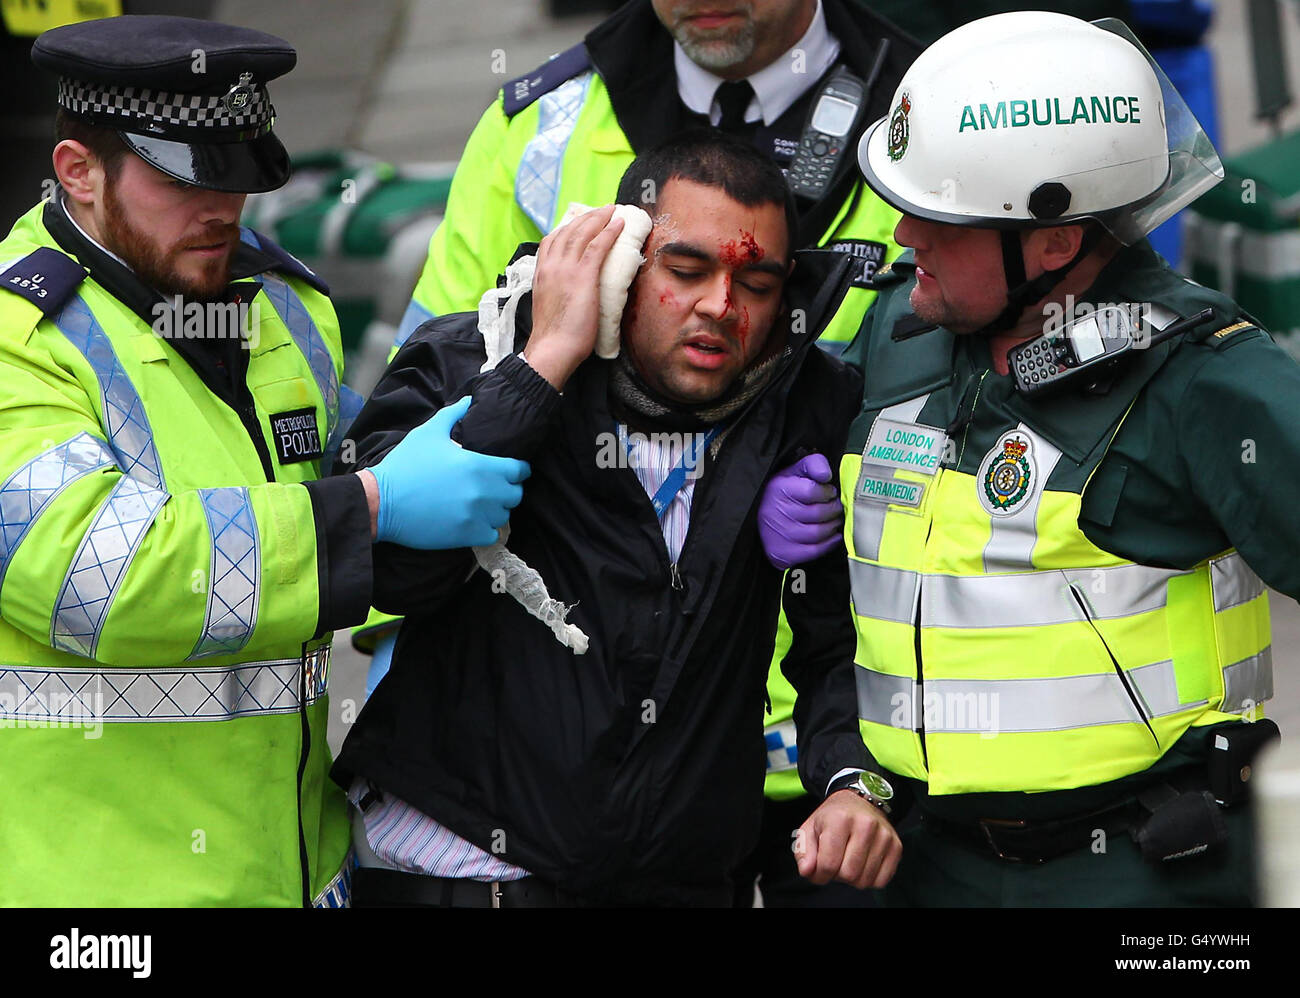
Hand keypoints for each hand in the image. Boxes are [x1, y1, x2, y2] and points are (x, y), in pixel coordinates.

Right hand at [363, 396, 530, 548]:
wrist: (381, 502)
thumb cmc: (405, 465)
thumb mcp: (428, 433)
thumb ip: (453, 415)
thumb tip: (468, 399)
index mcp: (478, 465)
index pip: (519, 470)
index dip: (518, 470)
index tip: (511, 471)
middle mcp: (483, 491)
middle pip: (516, 495)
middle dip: (508, 490)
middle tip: (494, 489)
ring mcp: (476, 515)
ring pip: (504, 516)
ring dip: (496, 511)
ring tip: (482, 506)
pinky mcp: (466, 536)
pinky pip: (492, 536)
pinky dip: (486, 530)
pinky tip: (473, 522)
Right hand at [523, 204, 624, 389]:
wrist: (553, 348)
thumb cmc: (554, 336)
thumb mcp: (549, 305)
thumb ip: (557, 291)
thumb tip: (571, 292)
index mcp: (540, 272)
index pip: (552, 240)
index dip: (568, 227)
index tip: (580, 221)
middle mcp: (550, 265)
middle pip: (568, 230)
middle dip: (586, 217)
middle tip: (601, 210)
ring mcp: (565, 268)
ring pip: (582, 233)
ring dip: (599, 218)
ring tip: (612, 211)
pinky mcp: (582, 275)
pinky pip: (597, 246)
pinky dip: (609, 231)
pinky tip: (619, 224)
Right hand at [758, 453, 843, 568]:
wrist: (761, 517)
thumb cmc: (784, 492)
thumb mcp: (795, 471)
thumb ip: (813, 463)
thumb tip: (825, 474)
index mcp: (779, 488)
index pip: (812, 490)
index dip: (827, 491)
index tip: (829, 492)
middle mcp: (776, 511)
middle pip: (818, 513)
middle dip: (833, 509)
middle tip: (835, 506)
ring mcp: (778, 534)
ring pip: (818, 532)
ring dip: (832, 526)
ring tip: (834, 519)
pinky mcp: (782, 552)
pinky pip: (814, 550)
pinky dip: (828, 543)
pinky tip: (832, 535)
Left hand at [794, 789, 901, 889]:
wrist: (860, 800)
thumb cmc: (832, 817)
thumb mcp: (810, 828)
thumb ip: (803, 852)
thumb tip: (807, 871)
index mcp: (840, 819)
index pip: (828, 865)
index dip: (819, 874)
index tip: (819, 868)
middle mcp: (865, 825)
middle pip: (848, 874)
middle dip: (837, 875)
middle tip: (835, 861)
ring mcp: (884, 836)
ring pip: (865, 880)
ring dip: (853, 878)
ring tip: (848, 860)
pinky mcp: (896, 846)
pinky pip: (881, 881)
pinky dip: (869, 879)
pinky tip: (862, 864)